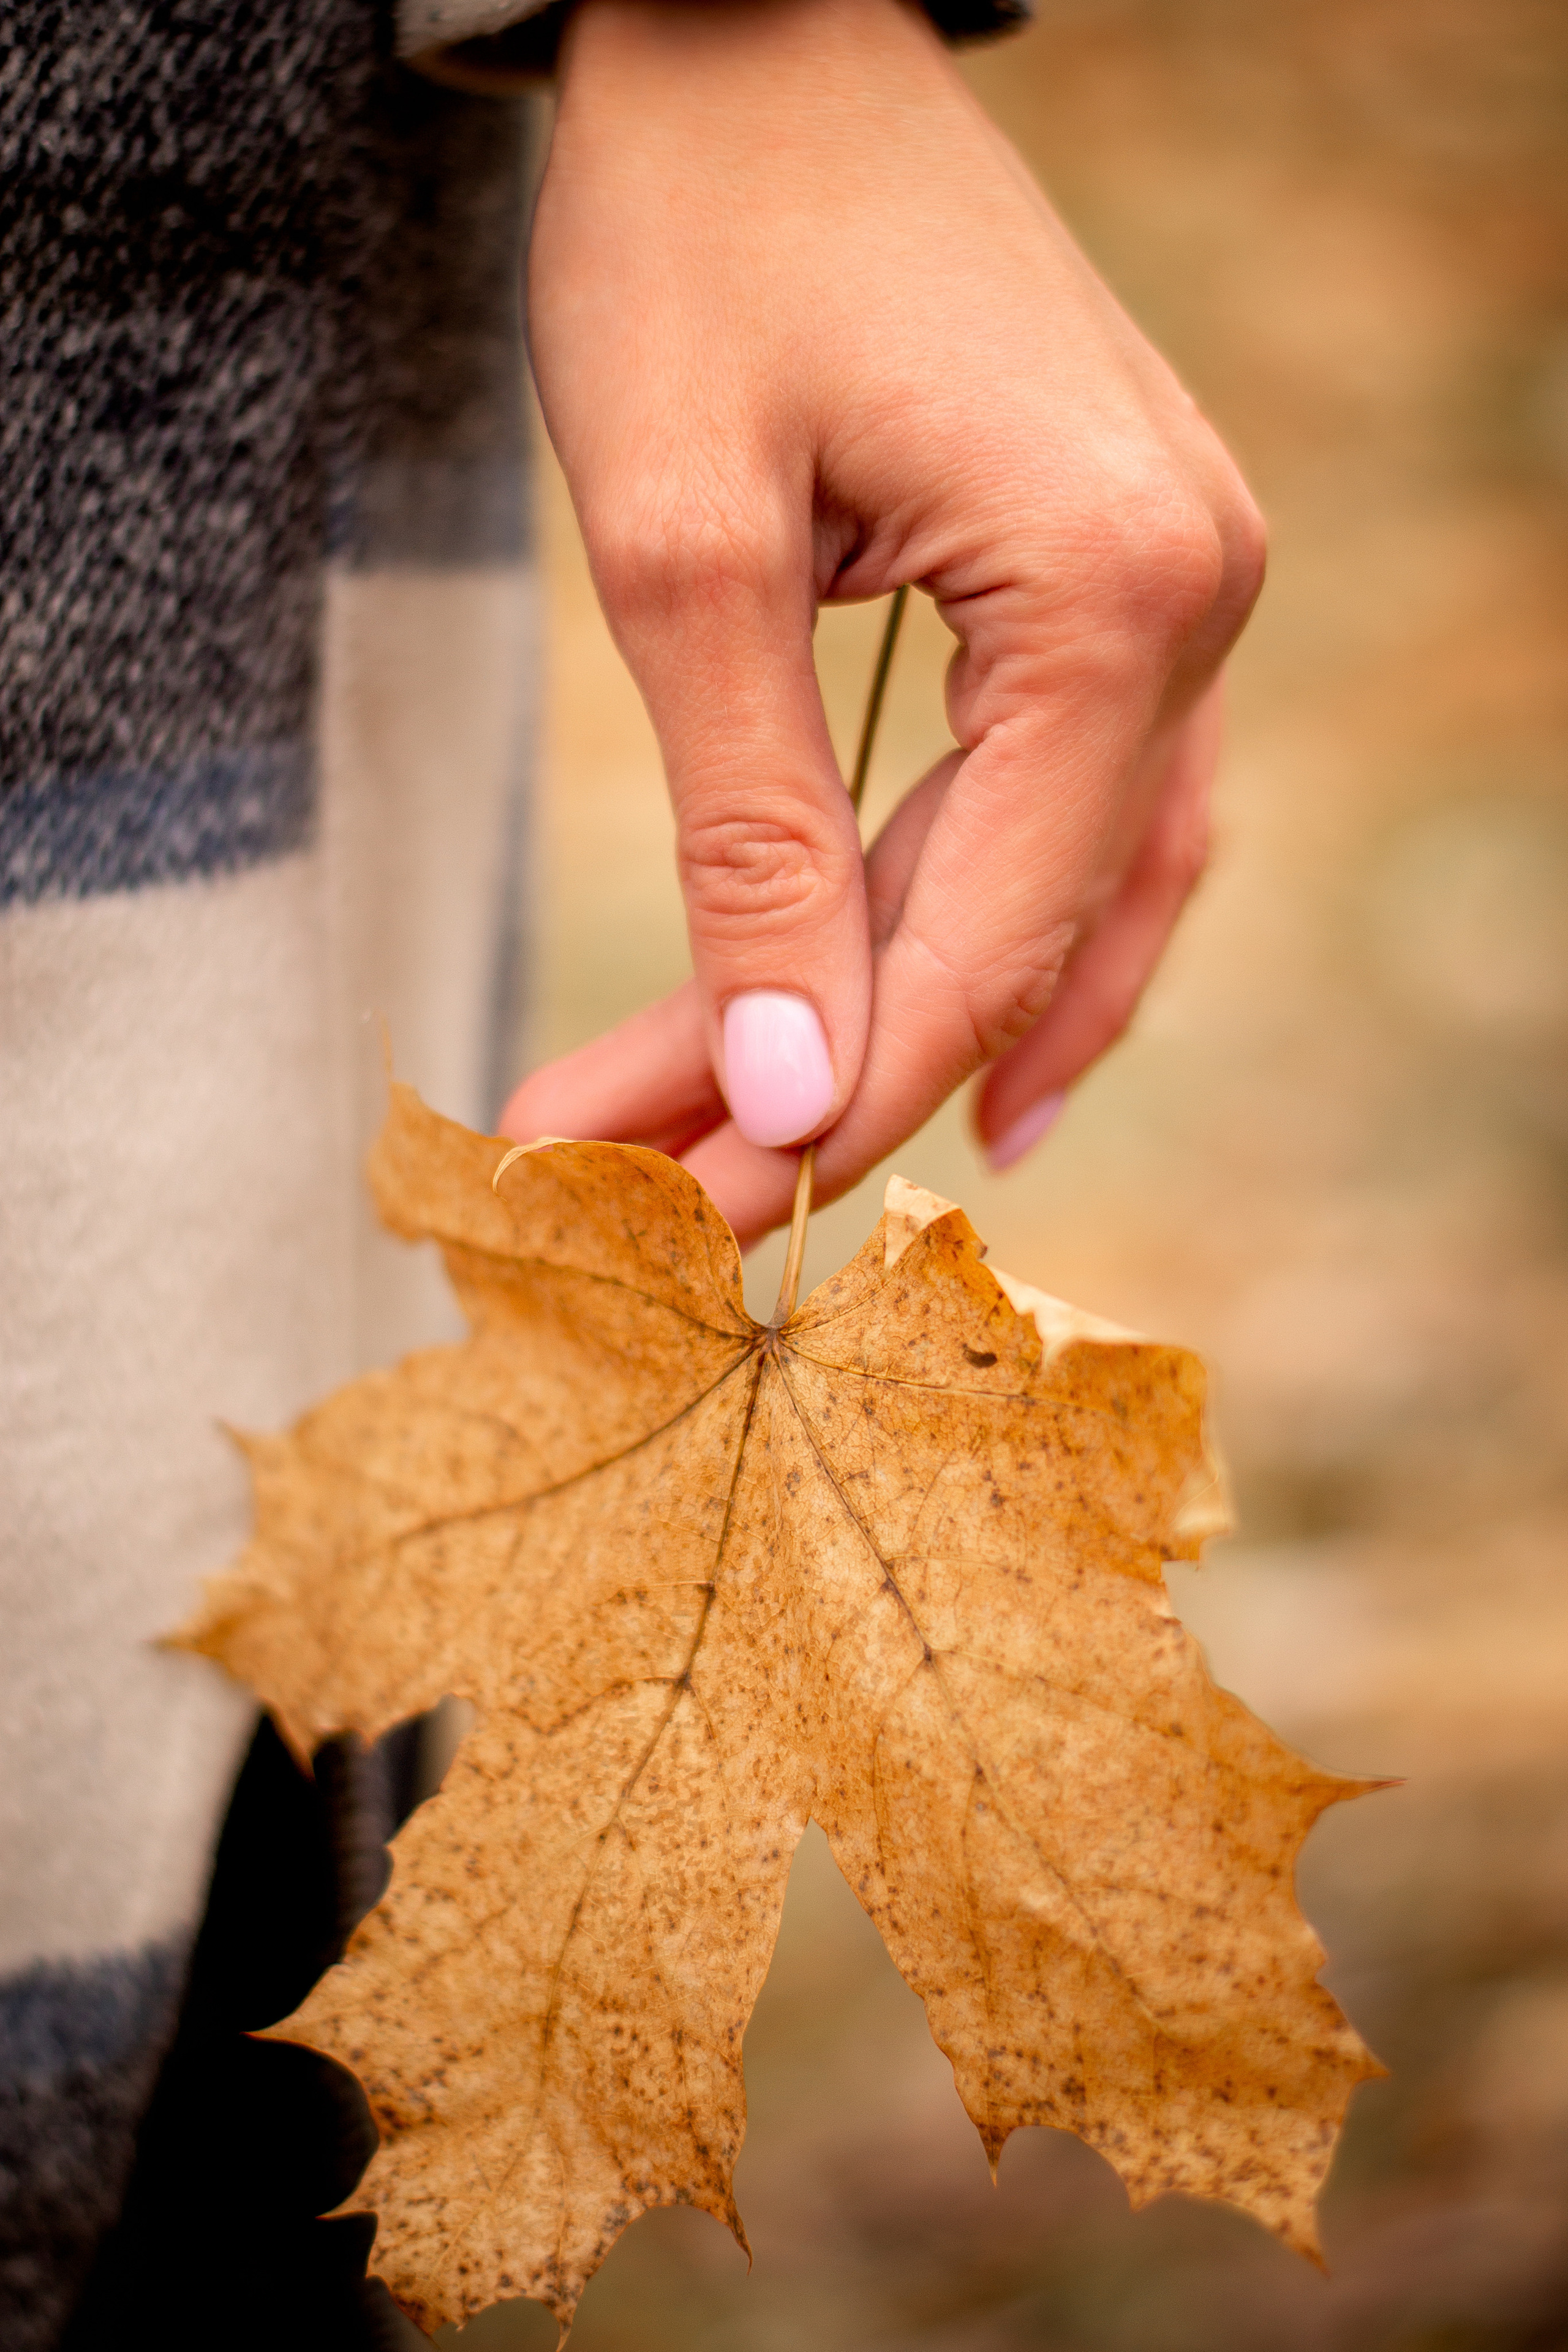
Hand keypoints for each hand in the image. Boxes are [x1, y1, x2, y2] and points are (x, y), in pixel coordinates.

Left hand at [505, 0, 1262, 1245]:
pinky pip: (1092, 798)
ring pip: (1079, 884)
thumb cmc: (699, 234)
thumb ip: (751, 834)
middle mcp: (1192, 596)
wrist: (755, 27)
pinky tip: (976, 1029)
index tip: (691, 1213)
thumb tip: (786, 1088)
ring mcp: (1179, 579)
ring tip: (833, 1165)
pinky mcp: (1124, 568)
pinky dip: (1013, 915)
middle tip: (672, 1197)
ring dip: (940, 1023)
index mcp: (1110, 591)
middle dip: (839, 1072)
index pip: (978, 932)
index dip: (834, 1099)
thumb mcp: (682, 550)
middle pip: (1020, 923)